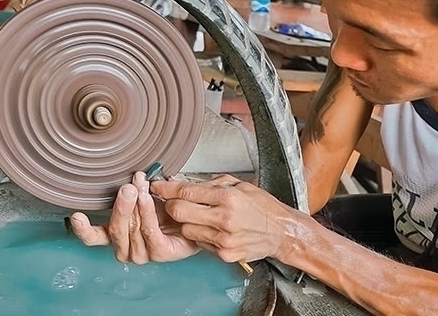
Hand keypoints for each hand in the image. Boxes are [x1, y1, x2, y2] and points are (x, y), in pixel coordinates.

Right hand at [70, 172, 199, 263]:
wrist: (194, 218)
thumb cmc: (167, 208)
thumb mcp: (144, 195)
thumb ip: (132, 189)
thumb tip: (128, 174)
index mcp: (117, 236)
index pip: (94, 237)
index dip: (83, 229)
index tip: (76, 216)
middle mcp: (126, 248)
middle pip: (116, 229)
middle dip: (121, 206)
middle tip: (126, 188)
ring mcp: (143, 254)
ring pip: (134, 228)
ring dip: (138, 204)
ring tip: (141, 185)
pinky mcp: (160, 254)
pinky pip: (150, 232)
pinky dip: (148, 213)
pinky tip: (148, 198)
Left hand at [151, 175, 303, 263]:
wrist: (281, 232)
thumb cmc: (261, 207)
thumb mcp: (238, 185)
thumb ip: (210, 185)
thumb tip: (183, 183)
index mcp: (228, 197)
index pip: (186, 192)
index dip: (166, 188)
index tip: (156, 186)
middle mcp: (225, 219)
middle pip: (179, 212)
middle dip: (171, 206)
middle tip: (174, 202)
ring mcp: (224, 239)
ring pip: (186, 229)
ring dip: (186, 222)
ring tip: (197, 216)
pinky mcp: (224, 254)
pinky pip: (199, 242)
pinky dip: (199, 234)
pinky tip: (210, 228)